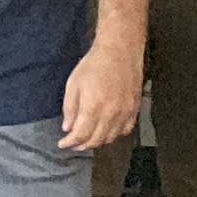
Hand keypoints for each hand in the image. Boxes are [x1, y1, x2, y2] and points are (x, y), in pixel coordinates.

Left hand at [57, 38, 138, 153]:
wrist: (120, 52)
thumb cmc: (93, 65)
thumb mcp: (73, 84)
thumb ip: (70, 108)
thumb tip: (68, 128)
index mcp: (93, 108)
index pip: (81, 135)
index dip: (70, 143)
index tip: (62, 144)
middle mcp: (110, 114)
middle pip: (96, 140)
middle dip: (82, 145)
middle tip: (73, 143)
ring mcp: (125, 113)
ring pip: (111, 137)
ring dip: (98, 141)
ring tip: (87, 139)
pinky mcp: (134, 109)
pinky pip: (125, 130)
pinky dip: (114, 135)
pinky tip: (106, 132)